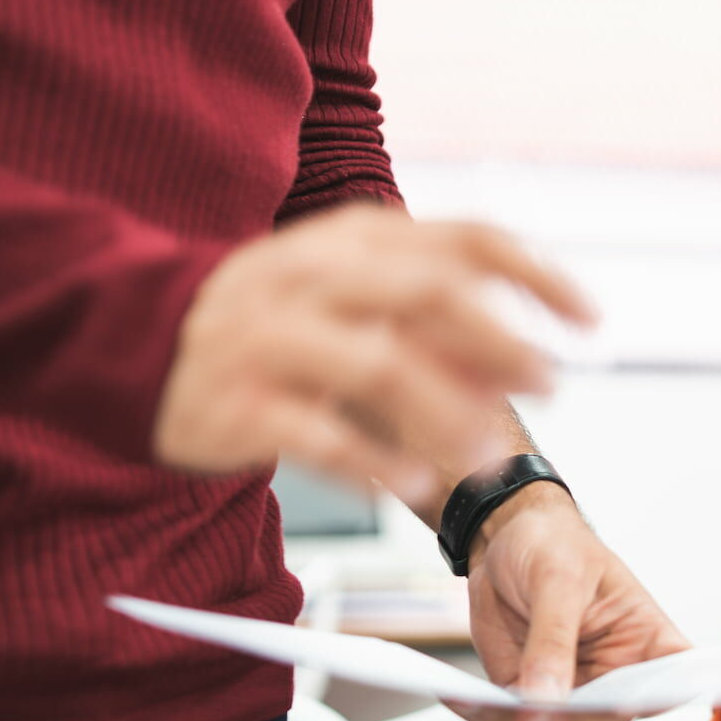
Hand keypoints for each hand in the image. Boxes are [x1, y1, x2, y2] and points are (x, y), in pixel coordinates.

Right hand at [154, 204, 593, 489]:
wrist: (131, 339)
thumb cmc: (266, 321)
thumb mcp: (347, 294)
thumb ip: (429, 320)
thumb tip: (519, 358)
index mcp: (352, 240)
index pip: (464, 238)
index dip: (537, 275)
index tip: (589, 318)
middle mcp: (314, 276)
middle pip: (429, 294)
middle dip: (503, 341)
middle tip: (551, 383)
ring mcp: (271, 335)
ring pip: (378, 364)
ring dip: (447, 411)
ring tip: (487, 452)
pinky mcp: (236, 400)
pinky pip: (313, 432)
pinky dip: (368, 459)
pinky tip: (409, 482)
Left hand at [446, 483, 688, 720]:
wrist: (502, 539)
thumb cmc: (551, 543)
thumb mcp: (556, 580)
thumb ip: (554, 640)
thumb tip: (546, 698)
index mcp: (647, 639)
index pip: (677, 679)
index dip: (670, 698)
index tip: (640, 700)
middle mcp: (615, 674)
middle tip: (537, 710)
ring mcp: (571, 689)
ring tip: (481, 699)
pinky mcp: (529, 694)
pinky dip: (483, 715)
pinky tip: (461, 696)